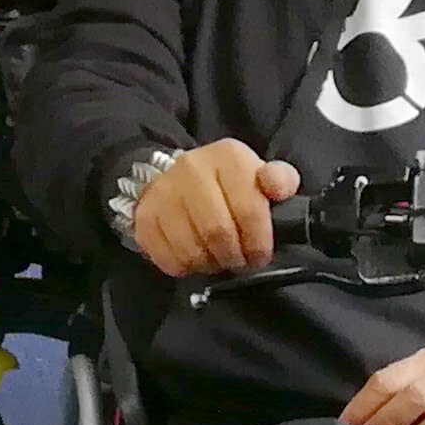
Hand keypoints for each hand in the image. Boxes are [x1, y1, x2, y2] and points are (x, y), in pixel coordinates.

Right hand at [128, 137, 301, 277]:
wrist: (177, 179)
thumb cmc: (227, 184)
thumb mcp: (259, 175)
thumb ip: (280, 180)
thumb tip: (280, 188)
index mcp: (228, 156)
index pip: (248, 207)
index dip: (258, 241)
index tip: (260, 254)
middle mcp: (192, 168)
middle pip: (217, 230)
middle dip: (234, 256)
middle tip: (239, 262)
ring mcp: (164, 192)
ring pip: (190, 248)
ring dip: (209, 264)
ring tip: (217, 260)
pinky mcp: (145, 216)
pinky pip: (166, 257)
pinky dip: (184, 268)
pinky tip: (194, 260)